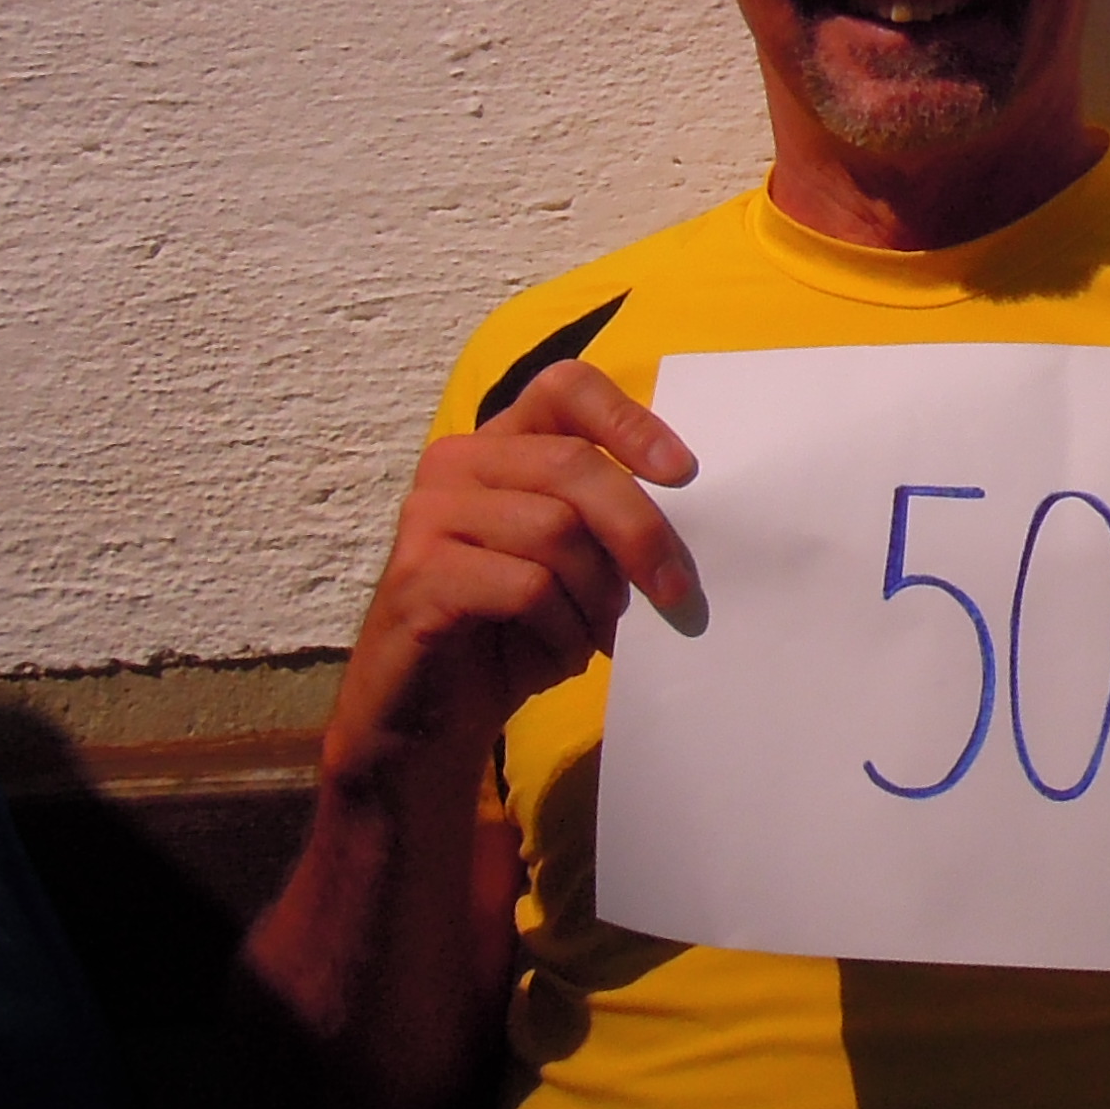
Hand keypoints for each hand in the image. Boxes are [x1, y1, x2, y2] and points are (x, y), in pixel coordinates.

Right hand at [322, 359, 701, 790]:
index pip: (567, 388)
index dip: (629, 421)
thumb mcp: (575, 565)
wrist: (430, 720)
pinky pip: (525, 587)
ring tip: (594, 634)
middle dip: (640, 531)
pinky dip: (561, 630)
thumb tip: (690, 506)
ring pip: (556, 531)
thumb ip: (609, 520)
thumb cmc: (515, 633)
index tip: (684, 473)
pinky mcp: (419, 573)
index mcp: (501, 445)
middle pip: (575, 465)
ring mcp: (429, 514)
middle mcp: (457, 463)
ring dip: (596, 597)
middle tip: (676, 591)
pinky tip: (559, 655)